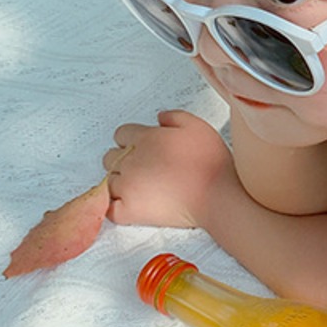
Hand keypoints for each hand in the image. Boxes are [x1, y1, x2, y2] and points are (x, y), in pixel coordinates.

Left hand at [105, 111, 235, 228]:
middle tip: (146, 168)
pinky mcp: (131, 210)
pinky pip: (111, 209)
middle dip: (124, 160)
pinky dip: (116, 207)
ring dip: (122, 183)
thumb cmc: (211, 164)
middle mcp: (131, 161)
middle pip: (110, 157)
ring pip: (109, 182)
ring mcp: (128, 187)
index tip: (145, 148)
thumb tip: (159, 118)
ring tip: (144, 187)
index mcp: (145, 138)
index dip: (133, 140)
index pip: (121, 134)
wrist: (217, 196)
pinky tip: (130, 204)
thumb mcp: (198, 127)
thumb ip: (175, 116)